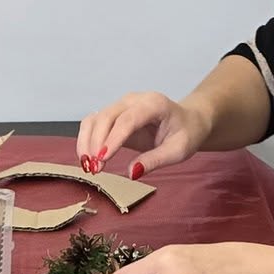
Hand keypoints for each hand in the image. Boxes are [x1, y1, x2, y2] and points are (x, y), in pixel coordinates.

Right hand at [75, 91, 205, 178]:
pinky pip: (93, 123)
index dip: (112, 139)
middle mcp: (133, 100)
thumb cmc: (186, 133)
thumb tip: (131, 173)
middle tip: (95, 169)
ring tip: (89, 166)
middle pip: (106, 116)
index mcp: (153, 104)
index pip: (127, 119)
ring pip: (95, 119)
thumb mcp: (178, 150)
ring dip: (87, 142)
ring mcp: (120, 106)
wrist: (187, 121)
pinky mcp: (113, 115)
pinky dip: (86, 140)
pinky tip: (87, 158)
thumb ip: (155, 160)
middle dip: (96, 143)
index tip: (102, 160)